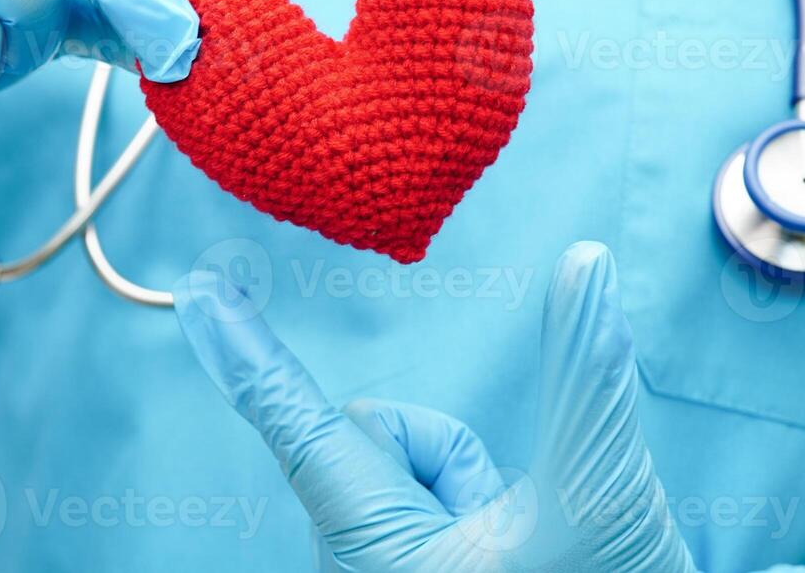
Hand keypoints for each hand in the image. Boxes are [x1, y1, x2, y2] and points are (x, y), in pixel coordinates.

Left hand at [173, 243, 804, 572]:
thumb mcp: (603, 493)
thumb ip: (586, 373)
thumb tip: (582, 262)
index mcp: (383, 552)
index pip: (298, 429)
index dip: (246, 355)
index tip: (201, 295)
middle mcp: (358, 565)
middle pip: (375, 438)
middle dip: (445, 452)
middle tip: (508, 521)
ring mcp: (376, 570)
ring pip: (405, 467)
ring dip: (465, 486)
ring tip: (520, 550)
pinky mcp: (399, 570)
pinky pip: (419, 500)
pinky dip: (464, 506)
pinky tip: (509, 554)